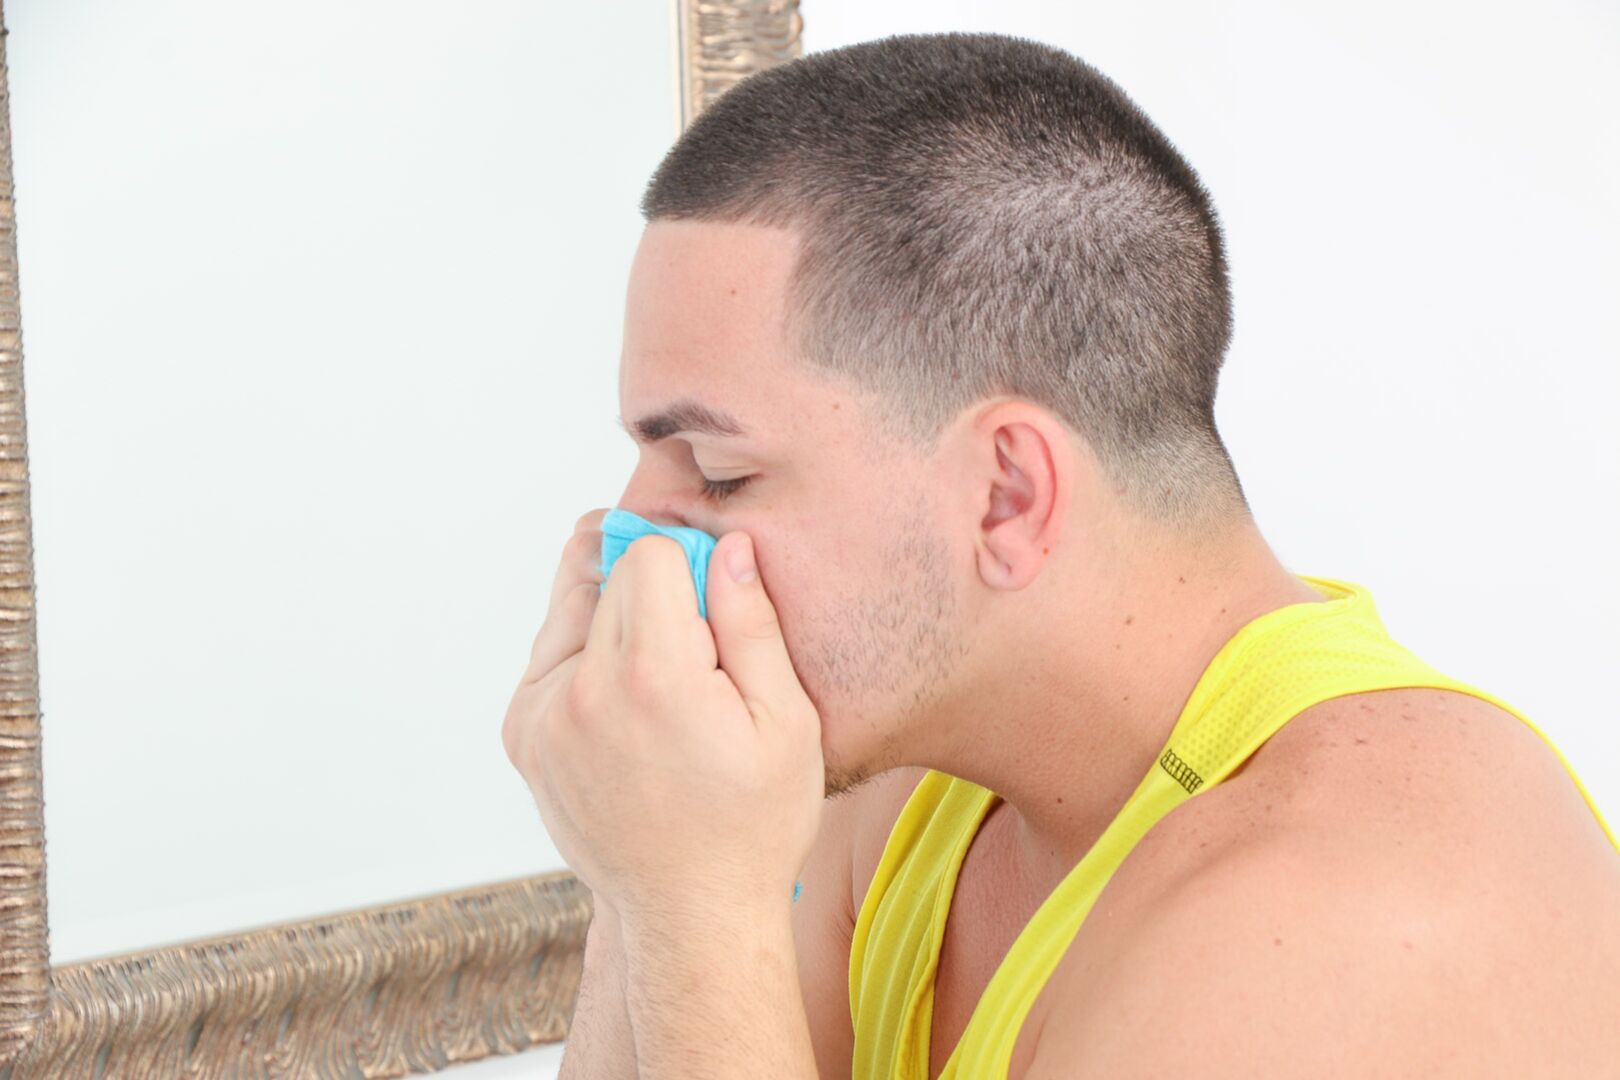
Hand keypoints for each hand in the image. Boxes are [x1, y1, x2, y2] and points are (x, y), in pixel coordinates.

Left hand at [502, 510, 824, 926]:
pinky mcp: (521, 735)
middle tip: (697, 659)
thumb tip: (726, 545)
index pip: (648, 552)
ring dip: (616, 620)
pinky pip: (552, 655)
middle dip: (656, 595)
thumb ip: (751, 623)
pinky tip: (632, 705)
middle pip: (609, 576)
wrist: (691, 917)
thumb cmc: (754, 825)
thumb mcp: (787, 722)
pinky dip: (588, 658)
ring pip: (573, 608)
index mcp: (653, 678)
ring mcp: (541, 715)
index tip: (715, 616)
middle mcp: (582, 689)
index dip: (691, 569)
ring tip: (662, 682)